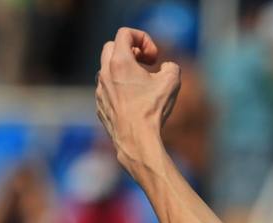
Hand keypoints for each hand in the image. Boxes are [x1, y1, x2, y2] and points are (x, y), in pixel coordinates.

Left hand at [94, 27, 180, 169]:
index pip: (125, 33)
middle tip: (146, 65)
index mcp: (120, 61)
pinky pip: (108, 89)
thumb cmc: (153, 110)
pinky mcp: (100, 105)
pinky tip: (135, 103)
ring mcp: (100, 89)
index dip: (143, 38)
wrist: (136, 140)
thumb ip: (171, 67)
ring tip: (142, 86)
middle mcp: (105, 72)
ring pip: (108, 69)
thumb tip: (167, 68)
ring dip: (124, 71)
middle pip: (112, 47)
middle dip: (131, 51)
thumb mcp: (172, 82)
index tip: (154, 58)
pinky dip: (120, 89)